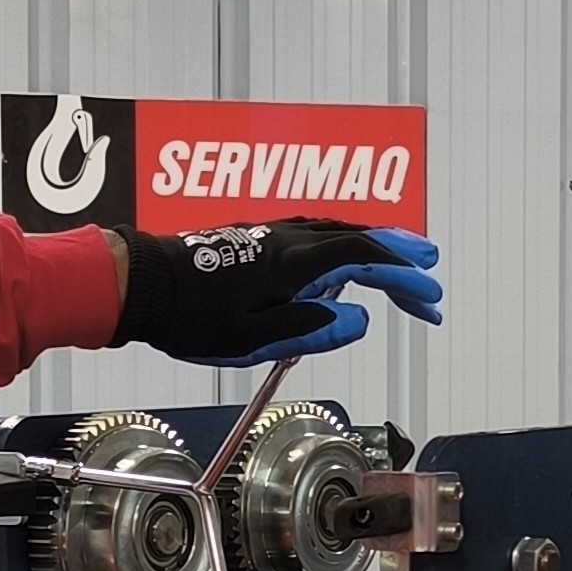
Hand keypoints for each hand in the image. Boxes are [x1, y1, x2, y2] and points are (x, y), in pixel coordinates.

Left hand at [111, 219, 442, 367]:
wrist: (141, 285)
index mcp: (293, 264)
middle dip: (399, 258)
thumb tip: (358, 322)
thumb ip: (307, 330)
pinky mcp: (255, 239)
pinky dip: (344, 241)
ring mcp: (271, 236)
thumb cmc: (188, 318)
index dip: (402, 277)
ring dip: (374, 244)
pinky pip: (315, 232)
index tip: (429, 297)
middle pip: (358, 238)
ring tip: (401, 258)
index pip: (364, 260)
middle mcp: (288, 241)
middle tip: (430, 276)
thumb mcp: (250, 340)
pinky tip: (343, 255)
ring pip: (336, 230)